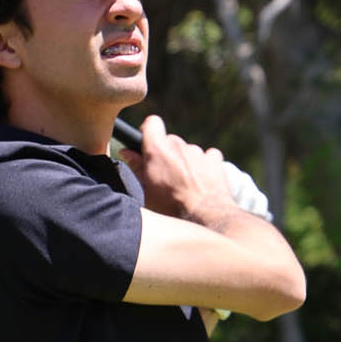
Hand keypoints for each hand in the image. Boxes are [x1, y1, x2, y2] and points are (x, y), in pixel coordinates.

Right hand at [119, 115, 236, 229]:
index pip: (151, 123)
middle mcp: (178, 145)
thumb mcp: (146, 191)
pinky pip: (207, 157)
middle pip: (170, 140)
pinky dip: (204, 166)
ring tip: (185, 186)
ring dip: (185, 162)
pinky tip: (202, 183)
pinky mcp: (214, 159)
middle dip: (167, 154)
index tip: (148, 146)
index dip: (149, 132)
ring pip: (187, 151)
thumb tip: (126, 152)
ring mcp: (198, 151)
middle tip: (166, 177)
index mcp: (157, 150)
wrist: (205, 218)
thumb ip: (137, 167)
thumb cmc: (171, 209)